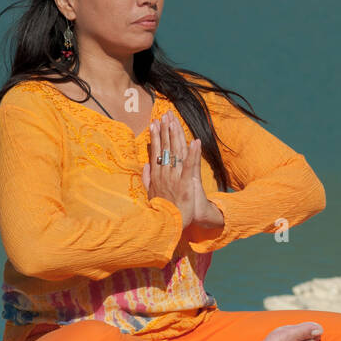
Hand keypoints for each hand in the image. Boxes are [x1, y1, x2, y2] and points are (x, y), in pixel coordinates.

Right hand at [142, 111, 204, 230]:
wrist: (168, 225)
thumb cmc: (162, 210)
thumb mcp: (150, 193)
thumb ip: (147, 178)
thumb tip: (146, 164)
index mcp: (157, 175)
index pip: (156, 151)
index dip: (156, 136)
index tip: (155, 123)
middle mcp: (164, 173)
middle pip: (165, 148)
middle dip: (165, 130)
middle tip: (166, 114)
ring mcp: (174, 178)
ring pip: (175, 153)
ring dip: (175, 136)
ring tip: (175, 121)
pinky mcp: (185, 184)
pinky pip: (189, 166)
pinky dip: (192, 153)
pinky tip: (195, 141)